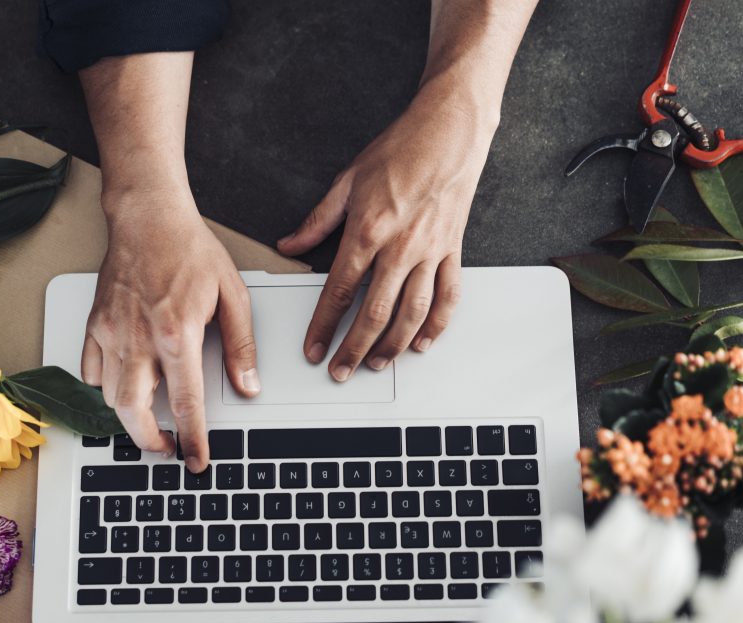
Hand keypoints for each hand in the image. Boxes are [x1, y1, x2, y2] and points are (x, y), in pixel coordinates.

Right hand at [82, 197, 259, 472]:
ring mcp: (112, 332)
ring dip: (129, 417)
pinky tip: (124, 386)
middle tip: (168, 448)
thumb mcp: (233, 295)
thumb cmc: (189, 249)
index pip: (186, 403)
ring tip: (149, 422)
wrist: (148, 215)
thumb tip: (248, 385)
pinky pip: (91, 370)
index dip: (193, 439)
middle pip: (134, 412)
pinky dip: (104, 387)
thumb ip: (241, 346)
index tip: (197, 460)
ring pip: (110, 396)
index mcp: (177, 334)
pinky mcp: (95, 323)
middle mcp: (139, 338)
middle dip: (149, 441)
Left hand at [277, 86, 494, 379]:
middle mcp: (401, 248)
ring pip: (413, 313)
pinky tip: (423, 342)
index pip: (339, 292)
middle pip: (375, 313)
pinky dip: (437, 325)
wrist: (449, 132)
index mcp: (368, 231)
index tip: (313, 347)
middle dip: (354, 348)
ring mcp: (430, 253)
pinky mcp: (452, 251)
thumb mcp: (347, 181)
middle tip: (340, 370)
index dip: (323, 326)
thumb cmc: (401, 150)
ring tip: (376, 363)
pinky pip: (448, 297)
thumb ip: (317, 221)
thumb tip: (290, 244)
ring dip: (393, 346)